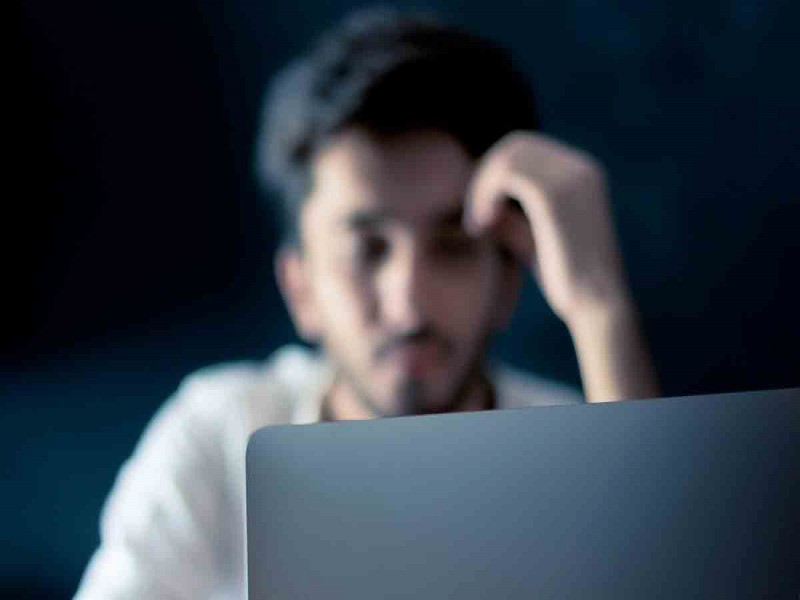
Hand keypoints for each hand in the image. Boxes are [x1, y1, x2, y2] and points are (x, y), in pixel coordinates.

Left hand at [464, 131, 628, 324]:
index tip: (483, 211)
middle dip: (485, 175)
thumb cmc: (566, 280)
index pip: (526, 148)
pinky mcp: (556, 195)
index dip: (495, 173)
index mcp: (583, 173)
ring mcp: (572, 177)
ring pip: (508, 157)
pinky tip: (480, 228)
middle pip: (515, 145)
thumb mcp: (533, 237)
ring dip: (481, 187)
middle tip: (476, 218)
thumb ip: (512, 212)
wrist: (598, 305)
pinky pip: (507, 175)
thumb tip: (483, 194)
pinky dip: (483, 196)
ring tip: (478, 225)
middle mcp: (581, 167)